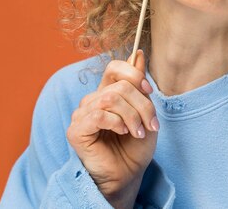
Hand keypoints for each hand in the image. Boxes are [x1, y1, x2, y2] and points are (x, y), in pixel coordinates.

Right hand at [67, 49, 158, 201]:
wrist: (129, 174)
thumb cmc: (136, 146)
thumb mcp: (144, 111)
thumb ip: (139, 84)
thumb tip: (138, 53)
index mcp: (106, 93)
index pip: (114, 68)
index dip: (133, 74)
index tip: (148, 90)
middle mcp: (92, 100)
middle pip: (119, 86)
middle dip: (142, 105)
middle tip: (151, 125)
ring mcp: (82, 114)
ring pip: (111, 98)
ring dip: (132, 116)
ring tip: (138, 132)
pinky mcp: (76, 130)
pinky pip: (99, 114)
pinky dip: (117, 123)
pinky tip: (122, 133)